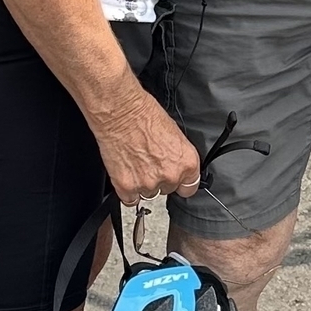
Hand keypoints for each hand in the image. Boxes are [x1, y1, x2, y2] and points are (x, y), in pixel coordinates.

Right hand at [93, 86, 201, 208]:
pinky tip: (126, 172)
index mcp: (187, 163)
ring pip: (148, 194)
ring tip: (135, 162)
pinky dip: (127, 190)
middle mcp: (170, 176)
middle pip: (167, 190)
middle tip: (149, 161)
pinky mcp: (126, 187)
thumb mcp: (175, 134)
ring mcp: (148, 184)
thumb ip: (178, 157)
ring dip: (142, 184)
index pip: (189, 188)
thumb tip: (175, 166)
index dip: (180, 184)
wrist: (121, 111)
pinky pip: (129, 199)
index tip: (175, 181)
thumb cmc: (145, 115)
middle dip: (159, 179)